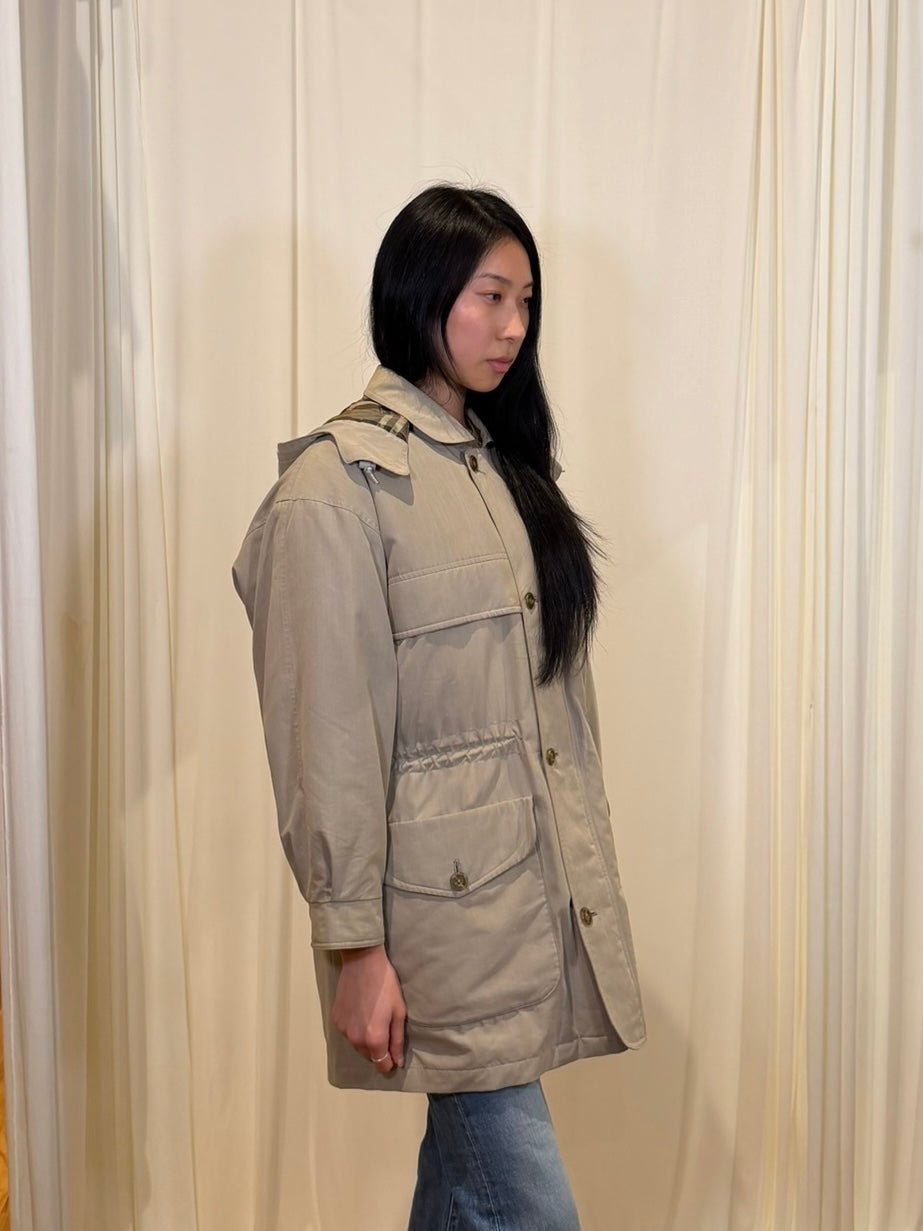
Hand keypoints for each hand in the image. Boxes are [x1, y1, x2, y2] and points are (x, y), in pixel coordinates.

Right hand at [331, 944, 405, 1072]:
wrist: (362, 962)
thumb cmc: (386, 985)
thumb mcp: (399, 1012)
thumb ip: (397, 1040)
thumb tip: (397, 1061)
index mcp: (374, 1038)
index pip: (381, 1064)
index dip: (389, 1063)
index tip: (394, 1054)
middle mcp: (355, 1039)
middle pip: (368, 1056)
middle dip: (378, 1050)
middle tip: (385, 1028)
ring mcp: (343, 1030)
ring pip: (357, 1046)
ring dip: (365, 1040)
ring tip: (373, 1018)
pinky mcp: (335, 1019)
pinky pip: (348, 1033)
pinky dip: (355, 1029)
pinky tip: (361, 1012)